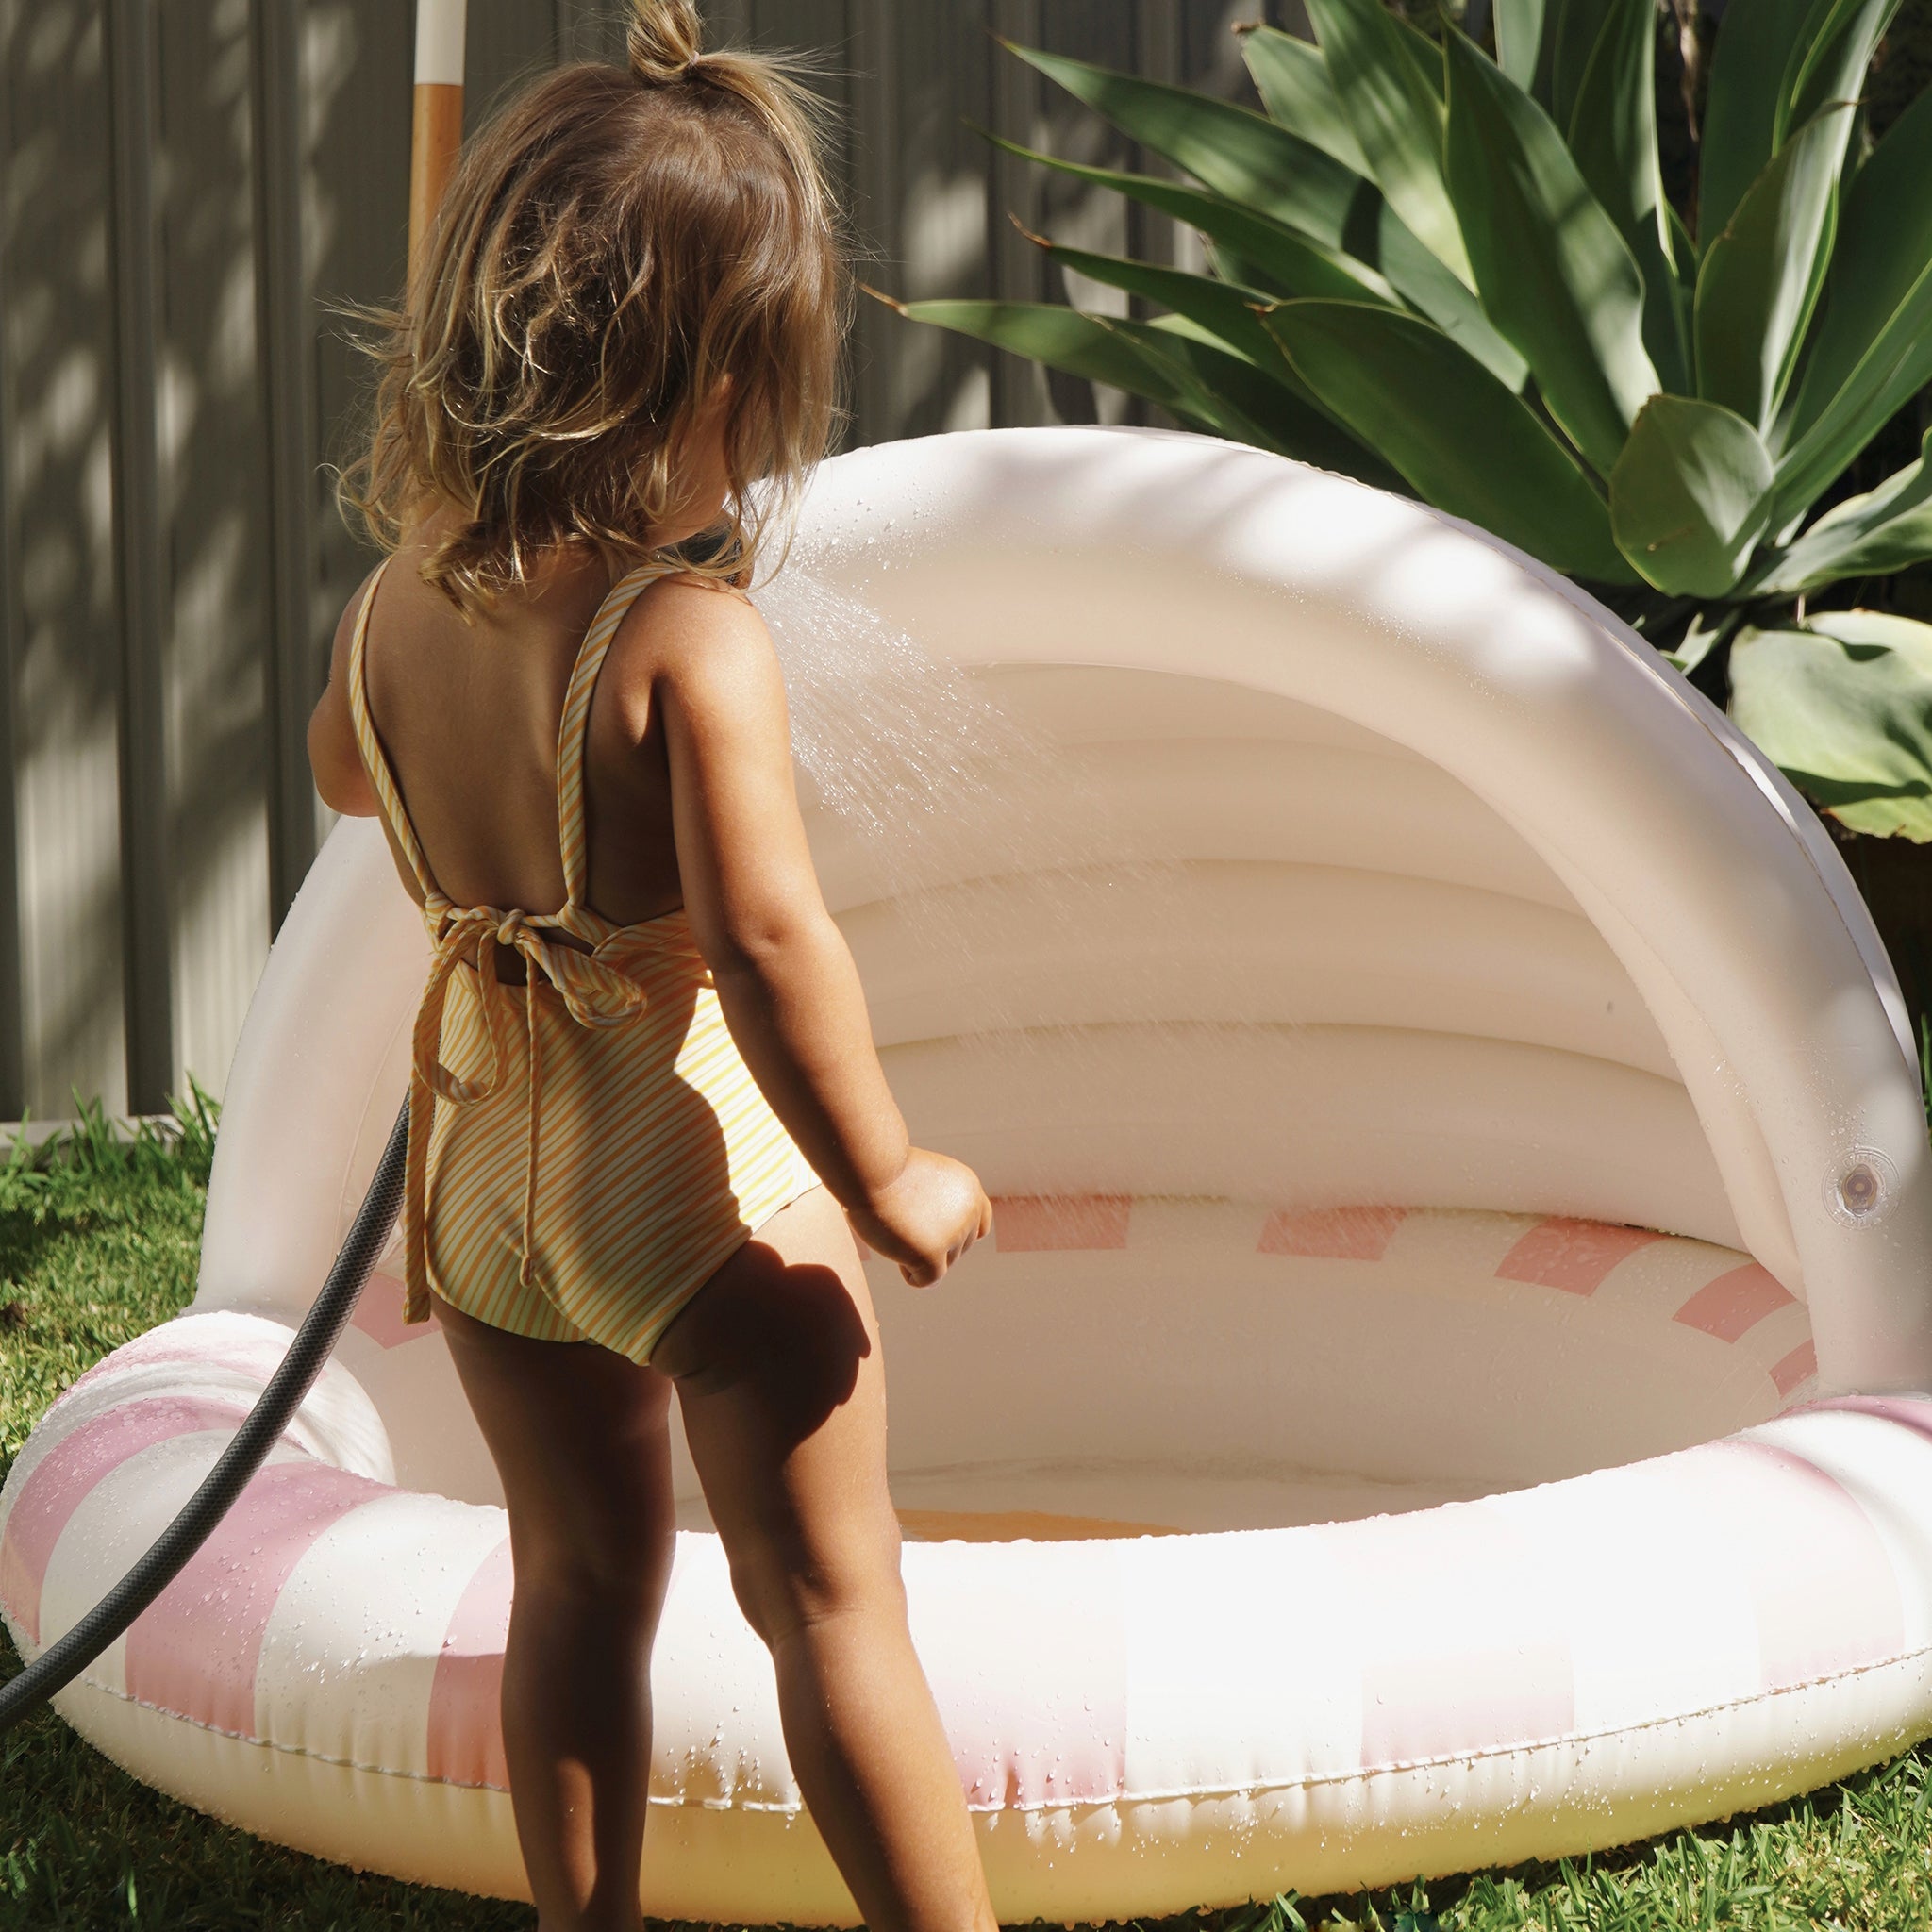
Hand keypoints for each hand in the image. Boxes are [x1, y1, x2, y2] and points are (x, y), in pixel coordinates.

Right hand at [844, 1149, 992, 1285]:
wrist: (871, 1167)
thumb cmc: (885, 1171)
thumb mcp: (924, 1180)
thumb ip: (938, 1206)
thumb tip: (935, 1244)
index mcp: (969, 1190)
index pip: (981, 1226)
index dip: (956, 1234)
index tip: (930, 1230)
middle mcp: (969, 1212)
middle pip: (958, 1250)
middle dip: (931, 1245)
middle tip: (901, 1224)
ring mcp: (954, 1233)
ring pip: (942, 1265)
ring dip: (918, 1257)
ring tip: (895, 1231)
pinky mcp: (932, 1253)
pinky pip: (927, 1281)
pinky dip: (911, 1275)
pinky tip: (894, 1252)